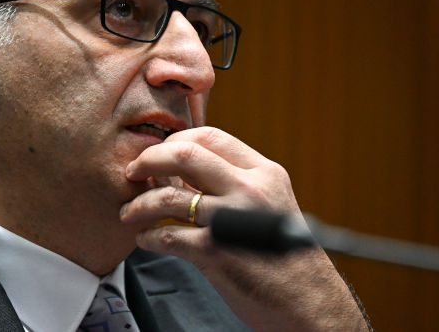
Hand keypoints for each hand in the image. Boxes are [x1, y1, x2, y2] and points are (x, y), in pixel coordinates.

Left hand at [120, 127, 369, 331]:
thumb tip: (181, 171)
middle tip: (132, 172)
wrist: (309, 302)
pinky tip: (145, 241)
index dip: (175, 140)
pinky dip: (147, 238)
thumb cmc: (285, 257)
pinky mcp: (216, 252)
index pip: (210, 136)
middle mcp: (249, 189)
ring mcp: (231, 220)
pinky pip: (167, 236)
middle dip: (148, 160)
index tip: (158, 154)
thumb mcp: (269, 205)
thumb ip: (233, 183)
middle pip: (184, 153)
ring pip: (169, 195)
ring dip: (140, 204)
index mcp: (264, 172)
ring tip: (129, 213)